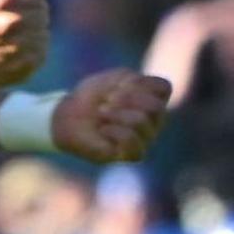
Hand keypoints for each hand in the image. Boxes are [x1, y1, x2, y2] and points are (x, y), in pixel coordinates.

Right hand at [0, 0, 50, 87]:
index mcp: (3, 1)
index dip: (28, 0)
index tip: (14, 8)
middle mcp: (12, 22)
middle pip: (42, 14)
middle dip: (29, 17)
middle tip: (9, 26)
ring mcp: (20, 46)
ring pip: (43, 35)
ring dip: (32, 35)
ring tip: (9, 41)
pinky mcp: (25, 67)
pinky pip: (40, 54)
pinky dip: (31, 53)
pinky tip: (13, 54)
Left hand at [51, 70, 173, 163]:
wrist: (68, 117)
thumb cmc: (93, 97)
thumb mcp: (114, 78)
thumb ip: (135, 81)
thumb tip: (142, 103)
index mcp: (154, 100)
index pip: (164, 88)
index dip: (140, 82)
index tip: (119, 84)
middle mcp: (155, 121)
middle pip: (155, 106)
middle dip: (126, 99)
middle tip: (107, 100)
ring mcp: (146, 139)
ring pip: (141, 121)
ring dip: (115, 114)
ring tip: (101, 114)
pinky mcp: (133, 155)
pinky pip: (131, 140)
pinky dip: (113, 131)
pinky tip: (102, 130)